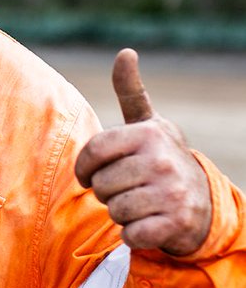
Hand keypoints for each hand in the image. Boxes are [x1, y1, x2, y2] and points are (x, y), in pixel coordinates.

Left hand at [74, 48, 211, 256]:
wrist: (203, 203)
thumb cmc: (160, 160)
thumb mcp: (147, 125)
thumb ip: (131, 92)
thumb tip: (125, 52)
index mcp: (149, 134)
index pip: (93, 152)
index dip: (83, 168)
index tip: (89, 174)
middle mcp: (162, 161)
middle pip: (101, 186)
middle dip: (107, 193)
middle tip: (127, 189)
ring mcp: (172, 193)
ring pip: (114, 210)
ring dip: (120, 213)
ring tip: (138, 204)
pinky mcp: (177, 223)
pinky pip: (131, 235)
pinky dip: (133, 235)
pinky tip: (148, 224)